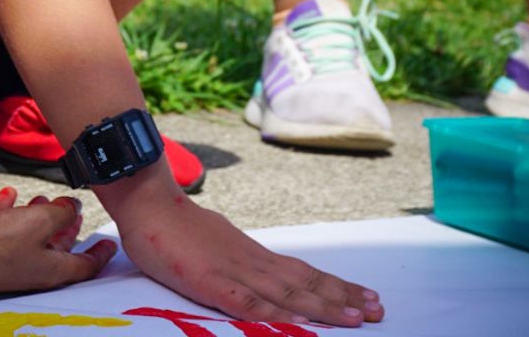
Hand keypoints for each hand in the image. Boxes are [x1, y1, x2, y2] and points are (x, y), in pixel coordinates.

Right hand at [0, 188, 115, 296]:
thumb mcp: (42, 221)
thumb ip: (63, 214)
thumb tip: (73, 209)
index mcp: (52, 270)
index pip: (86, 266)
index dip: (100, 254)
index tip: (111, 245)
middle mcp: (32, 270)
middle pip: (57, 249)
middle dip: (67, 230)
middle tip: (75, 214)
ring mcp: (8, 263)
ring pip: (30, 238)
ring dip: (37, 218)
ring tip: (41, 199)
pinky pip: (2, 231)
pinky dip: (7, 213)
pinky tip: (8, 195)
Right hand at [120, 196, 382, 326]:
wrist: (149, 204)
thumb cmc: (177, 229)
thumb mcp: (216, 248)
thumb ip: (238, 265)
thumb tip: (257, 277)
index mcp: (255, 255)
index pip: (304, 273)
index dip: (336, 287)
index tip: (366, 297)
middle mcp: (253, 262)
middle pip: (306, 282)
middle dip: (343, 298)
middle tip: (379, 310)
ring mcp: (234, 271)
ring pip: (288, 293)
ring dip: (324, 306)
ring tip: (357, 318)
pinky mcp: (211, 282)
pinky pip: (247, 302)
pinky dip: (274, 314)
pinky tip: (297, 323)